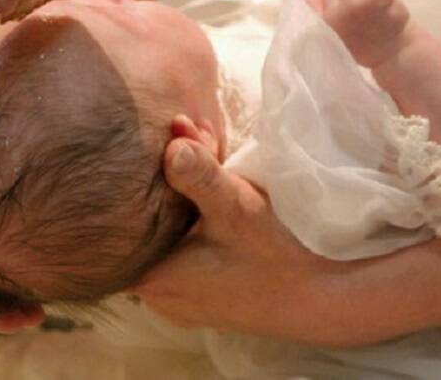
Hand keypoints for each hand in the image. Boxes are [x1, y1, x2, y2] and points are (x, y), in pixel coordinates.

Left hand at [130, 116, 349, 345]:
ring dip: (182, 200)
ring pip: (165, 238)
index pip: (122, 224)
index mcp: (150, 278)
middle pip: (145, 227)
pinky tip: (213, 194)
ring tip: (203, 155)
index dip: (138, 181)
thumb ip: (199, 175)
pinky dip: (193, 224)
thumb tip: (172, 145)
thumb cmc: (271, 256)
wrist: (319, 301)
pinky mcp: (198, 298)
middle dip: (166, 182)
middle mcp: (155, 296)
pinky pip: (181, 253)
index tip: (161, 150)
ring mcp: (177, 300)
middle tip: (190, 140)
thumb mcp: (235, 207)